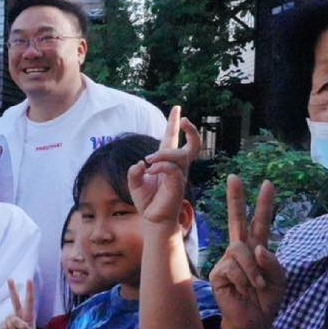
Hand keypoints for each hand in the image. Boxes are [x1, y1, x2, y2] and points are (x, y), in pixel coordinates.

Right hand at [1, 278, 37, 328]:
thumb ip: (24, 327)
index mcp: (29, 316)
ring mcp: (12, 321)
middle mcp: (20, 316)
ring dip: (12, 328)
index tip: (29, 280)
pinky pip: (3, 324)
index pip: (29, 301)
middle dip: (12, 290)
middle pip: (15, 301)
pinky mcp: (5, 326)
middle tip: (9, 279)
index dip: (29, 291)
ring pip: (9, 318)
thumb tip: (14, 319)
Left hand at [129, 105, 202, 225]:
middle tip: (184, 120)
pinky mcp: (178, 185)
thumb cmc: (147, 201)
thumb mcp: (135, 182)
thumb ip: (134, 171)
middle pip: (193, 145)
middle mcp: (177, 167)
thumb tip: (141, 163)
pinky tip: (151, 170)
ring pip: (179, 155)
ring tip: (149, 161)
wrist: (152, 220)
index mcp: (167, 162)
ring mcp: (180, 176)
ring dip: (163, 154)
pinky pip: (173, 169)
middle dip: (191, 131)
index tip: (178, 108)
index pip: (173, 139)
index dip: (175, 123)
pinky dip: (160, 166)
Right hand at [209, 174, 287, 328]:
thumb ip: (272, 261)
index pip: (260, 222)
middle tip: (234, 177)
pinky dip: (244, 280)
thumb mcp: (280, 279)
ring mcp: (228, 260)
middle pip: (237, 219)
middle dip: (236, 198)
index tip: (268, 184)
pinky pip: (233, 267)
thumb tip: (256, 248)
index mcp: (257, 248)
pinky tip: (242, 290)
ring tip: (256, 286)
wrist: (254, 321)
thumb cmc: (267, 299)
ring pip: (241, 251)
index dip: (264, 204)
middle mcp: (241, 250)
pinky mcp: (219, 273)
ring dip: (253, 271)